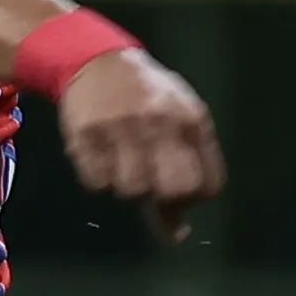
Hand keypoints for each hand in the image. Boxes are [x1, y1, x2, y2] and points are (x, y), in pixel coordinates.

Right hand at [55, 46, 223, 241]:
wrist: (97, 60)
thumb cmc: (146, 100)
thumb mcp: (177, 122)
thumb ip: (187, 170)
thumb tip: (177, 235)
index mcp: (191, 119)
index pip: (208, 184)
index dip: (193, 199)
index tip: (179, 191)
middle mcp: (160, 122)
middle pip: (174, 190)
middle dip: (163, 200)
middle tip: (151, 185)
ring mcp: (122, 126)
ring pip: (131, 191)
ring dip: (126, 186)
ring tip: (121, 161)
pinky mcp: (87, 133)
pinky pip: (96, 182)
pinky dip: (98, 177)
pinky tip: (100, 153)